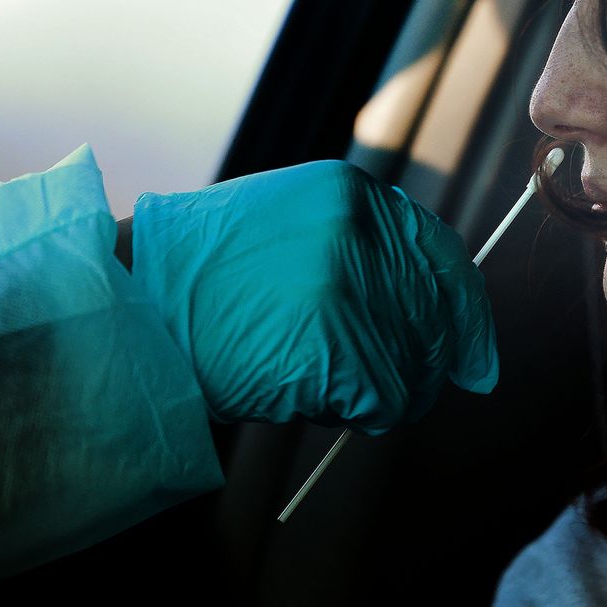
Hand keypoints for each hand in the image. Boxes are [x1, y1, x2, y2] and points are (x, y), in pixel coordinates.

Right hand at [130, 160, 496, 434]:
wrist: (129, 306)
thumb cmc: (206, 276)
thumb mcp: (291, 226)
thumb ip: (363, 250)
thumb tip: (439, 309)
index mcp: (350, 193)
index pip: (441, 255)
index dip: (467, 313)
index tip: (477, 358)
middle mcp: (357, 231)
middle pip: (433, 317)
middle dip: (422, 363)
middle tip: (396, 387)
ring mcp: (346, 286)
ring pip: (414, 364)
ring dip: (382, 391)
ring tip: (321, 381)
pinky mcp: (334, 344)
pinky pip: (384, 399)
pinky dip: (357, 413)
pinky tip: (311, 397)